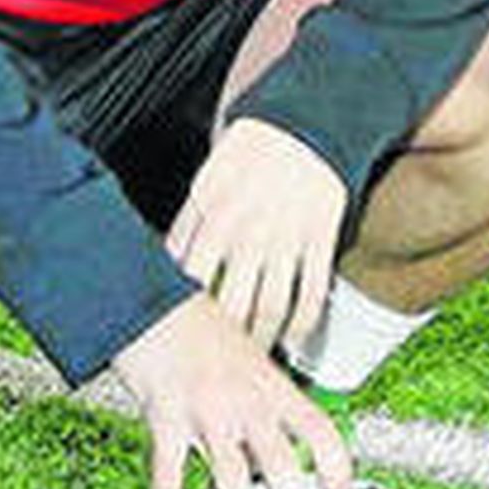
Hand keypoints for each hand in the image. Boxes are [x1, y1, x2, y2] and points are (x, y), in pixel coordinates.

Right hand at [111, 292, 354, 488]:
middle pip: (281, 466)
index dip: (337, 470)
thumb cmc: (199, 326)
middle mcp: (245, 400)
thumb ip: (262, 398)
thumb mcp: (246, 355)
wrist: (150, 299)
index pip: (319, 431)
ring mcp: (205, 410)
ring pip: (232, 478)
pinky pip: (168, 473)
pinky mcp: (165, 416)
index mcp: (271, 384)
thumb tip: (274, 447)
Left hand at [168, 118, 348, 355]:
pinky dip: (305, 322)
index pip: (191, 277)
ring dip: (264, 339)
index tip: (181, 337)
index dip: (185, 314)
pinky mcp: (322, 237)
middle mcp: (250, 229)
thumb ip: (189, 223)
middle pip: (232, 302)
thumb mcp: (208, 180)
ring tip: (255, 361)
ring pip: (273, 305)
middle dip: (224, 342)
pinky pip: (314, 291)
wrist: (306, 120)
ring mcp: (288, 235)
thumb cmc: (252, 151)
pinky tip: (296, 338)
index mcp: (214, 213)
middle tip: (218, 368)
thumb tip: (166, 263)